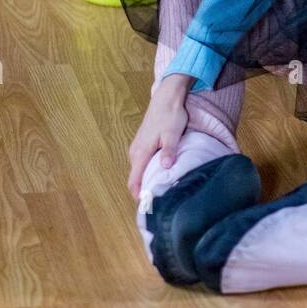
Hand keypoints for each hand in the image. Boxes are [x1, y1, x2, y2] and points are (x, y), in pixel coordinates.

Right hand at [126, 75, 191, 200]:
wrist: (167, 98)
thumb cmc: (170, 115)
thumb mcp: (172, 134)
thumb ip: (169, 151)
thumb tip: (165, 167)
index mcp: (140, 152)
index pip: (134, 181)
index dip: (138, 196)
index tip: (147, 209)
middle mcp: (135, 152)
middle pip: (135, 178)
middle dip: (143, 192)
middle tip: (157, 204)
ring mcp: (138, 148)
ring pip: (139, 171)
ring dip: (146, 182)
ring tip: (160, 193)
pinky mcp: (143, 144)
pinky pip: (142, 164)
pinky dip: (147, 172)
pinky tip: (160, 176)